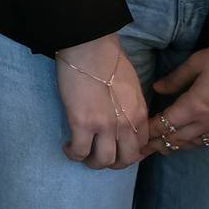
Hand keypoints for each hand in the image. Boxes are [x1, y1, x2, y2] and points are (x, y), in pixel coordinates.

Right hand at [54, 34, 146, 169]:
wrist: (89, 45)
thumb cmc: (109, 58)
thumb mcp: (131, 86)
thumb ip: (131, 106)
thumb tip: (122, 116)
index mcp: (139, 114)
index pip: (140, 147)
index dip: (127, 153)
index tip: (116, 149)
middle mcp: (126, 125)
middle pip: (124, 160)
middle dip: (112, 163)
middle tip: (99, 155)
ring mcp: (104, 126)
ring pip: (103, 161)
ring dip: (92, 162)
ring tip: (82, 153)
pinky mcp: (82, 123)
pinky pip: (79, 151)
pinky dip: (73, 154)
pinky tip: (68, 147)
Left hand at [149, 41, 208, 149]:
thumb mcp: (199, 61)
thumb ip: (176, 77)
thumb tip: (157, 88)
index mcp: (195, 106)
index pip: (165, 124)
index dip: (149, 131)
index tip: (136, 137)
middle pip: (179, 139)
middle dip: (159, 144)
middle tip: (143, 150)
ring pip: (197, 143)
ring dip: (179, 146)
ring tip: (166, 148)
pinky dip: (200, 142)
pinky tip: (197, 139)